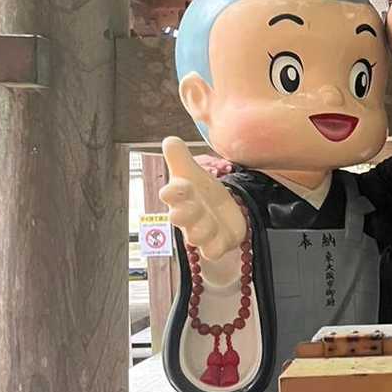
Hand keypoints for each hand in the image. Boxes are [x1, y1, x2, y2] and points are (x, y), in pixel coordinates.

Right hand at [159, 136, 246, 261]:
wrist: (222, 212)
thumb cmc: (201, 192)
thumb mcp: (193, 173)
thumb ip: (180, 158)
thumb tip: (169, 140)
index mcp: (181, 196)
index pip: (171, 194)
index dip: (173, 192)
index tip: (176, 187)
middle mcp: (187, 216)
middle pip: (180, 217)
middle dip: (185, 212)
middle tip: (194, 204)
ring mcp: (200, 231)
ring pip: (196, 236)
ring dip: (202, 229)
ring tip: (210, 221)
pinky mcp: (215, 244)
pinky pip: (211, 251)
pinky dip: (214, 248)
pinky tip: (220, 240)